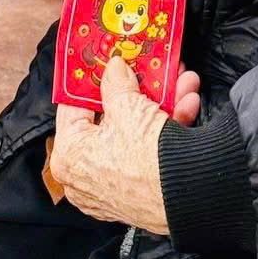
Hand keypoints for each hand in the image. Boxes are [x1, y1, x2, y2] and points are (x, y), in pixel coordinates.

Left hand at [51, 57, 197, 232]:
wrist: (184, 196)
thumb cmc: (144, 158)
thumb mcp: (128, 105)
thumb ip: (116, 81)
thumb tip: (113, 69)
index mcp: (69, 154)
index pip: (73, 106)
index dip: (92, 79)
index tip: (104, 62)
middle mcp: (84, 175)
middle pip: (110, 118)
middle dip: (138, 90)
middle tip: (149, 69)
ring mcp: (111, 185)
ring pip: (135, 131)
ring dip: (162, 103)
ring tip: (181, 81)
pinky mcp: (137, 192)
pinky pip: (147, 151)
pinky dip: (168, 127)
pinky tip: (188, 104)